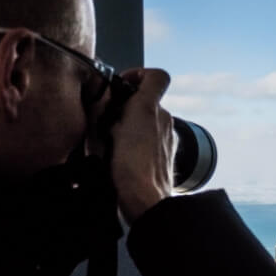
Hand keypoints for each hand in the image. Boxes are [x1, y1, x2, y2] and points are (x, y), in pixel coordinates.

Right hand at [106, 68, 174, 221]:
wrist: (145, 201)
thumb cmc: (128, 169)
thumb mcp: (106, 129)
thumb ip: (107, 108)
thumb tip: (108, 99)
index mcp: (151, 109)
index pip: (157, 76)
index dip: (139, 74)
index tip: (122, 84)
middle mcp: (164, 121)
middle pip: (146, 102)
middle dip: (125, 107)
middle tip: (107, 120)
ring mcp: (168, 140)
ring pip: (146, 123)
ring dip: (129, 127)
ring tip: (110, 142)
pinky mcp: (167, 157)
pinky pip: (149, 142)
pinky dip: (136, 144)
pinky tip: (120, 156)